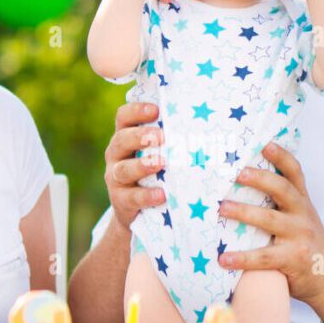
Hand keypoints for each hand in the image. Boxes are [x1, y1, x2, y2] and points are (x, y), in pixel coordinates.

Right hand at [103, 102, 166, 230]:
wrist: (138, 212)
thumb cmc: (156, 173)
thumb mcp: (160, 153)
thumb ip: (172, 139)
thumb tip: (208, 125)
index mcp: (126, 137)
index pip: (124, 117)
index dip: (136, 110)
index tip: (156, 110)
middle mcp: (116, 155)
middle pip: (121, 140)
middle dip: (141, 137)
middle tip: (161, 136)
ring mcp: (115, 178)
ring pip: (123, 169)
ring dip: (142, 165)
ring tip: (161, 163)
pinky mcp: (120, 200)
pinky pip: (131, 197)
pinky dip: (146, 196)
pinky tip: (162, 194)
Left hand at [216, 142, 323, 307]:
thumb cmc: (308, 248)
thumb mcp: (301, 221)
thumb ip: (281, 206)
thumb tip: (243, 188)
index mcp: (302, 203)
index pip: (295, 173)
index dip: (282, 157)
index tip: (265, 144)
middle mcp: (302, 215)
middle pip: (283, 190)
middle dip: (260, 178)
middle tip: (238, 173)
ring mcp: (298, 237)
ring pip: (270, 220)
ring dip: (244, 212)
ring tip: (222, 208)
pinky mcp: (292, 259)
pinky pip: (264, 257)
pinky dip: (242, 258)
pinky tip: (224, 258)